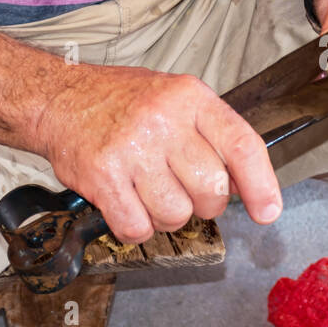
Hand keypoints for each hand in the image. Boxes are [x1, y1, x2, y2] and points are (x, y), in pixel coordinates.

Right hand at [30, 65, 282, 242]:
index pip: (242, 145)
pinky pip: (137, 228)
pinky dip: (136, 228)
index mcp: (191, 98)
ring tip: (150, 192)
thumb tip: (245, 184)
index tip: (267, 211)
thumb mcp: (176, 99)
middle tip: (183, 190)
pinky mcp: (102, 176)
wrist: (60, 99)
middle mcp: (164, 121)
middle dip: (204, 204)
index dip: (260, 184)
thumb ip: (212, 135)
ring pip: (176, 215)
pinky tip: (128, 204)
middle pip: (211, 189)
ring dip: (167, 217)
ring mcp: (132, 149)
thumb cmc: (123, 103)